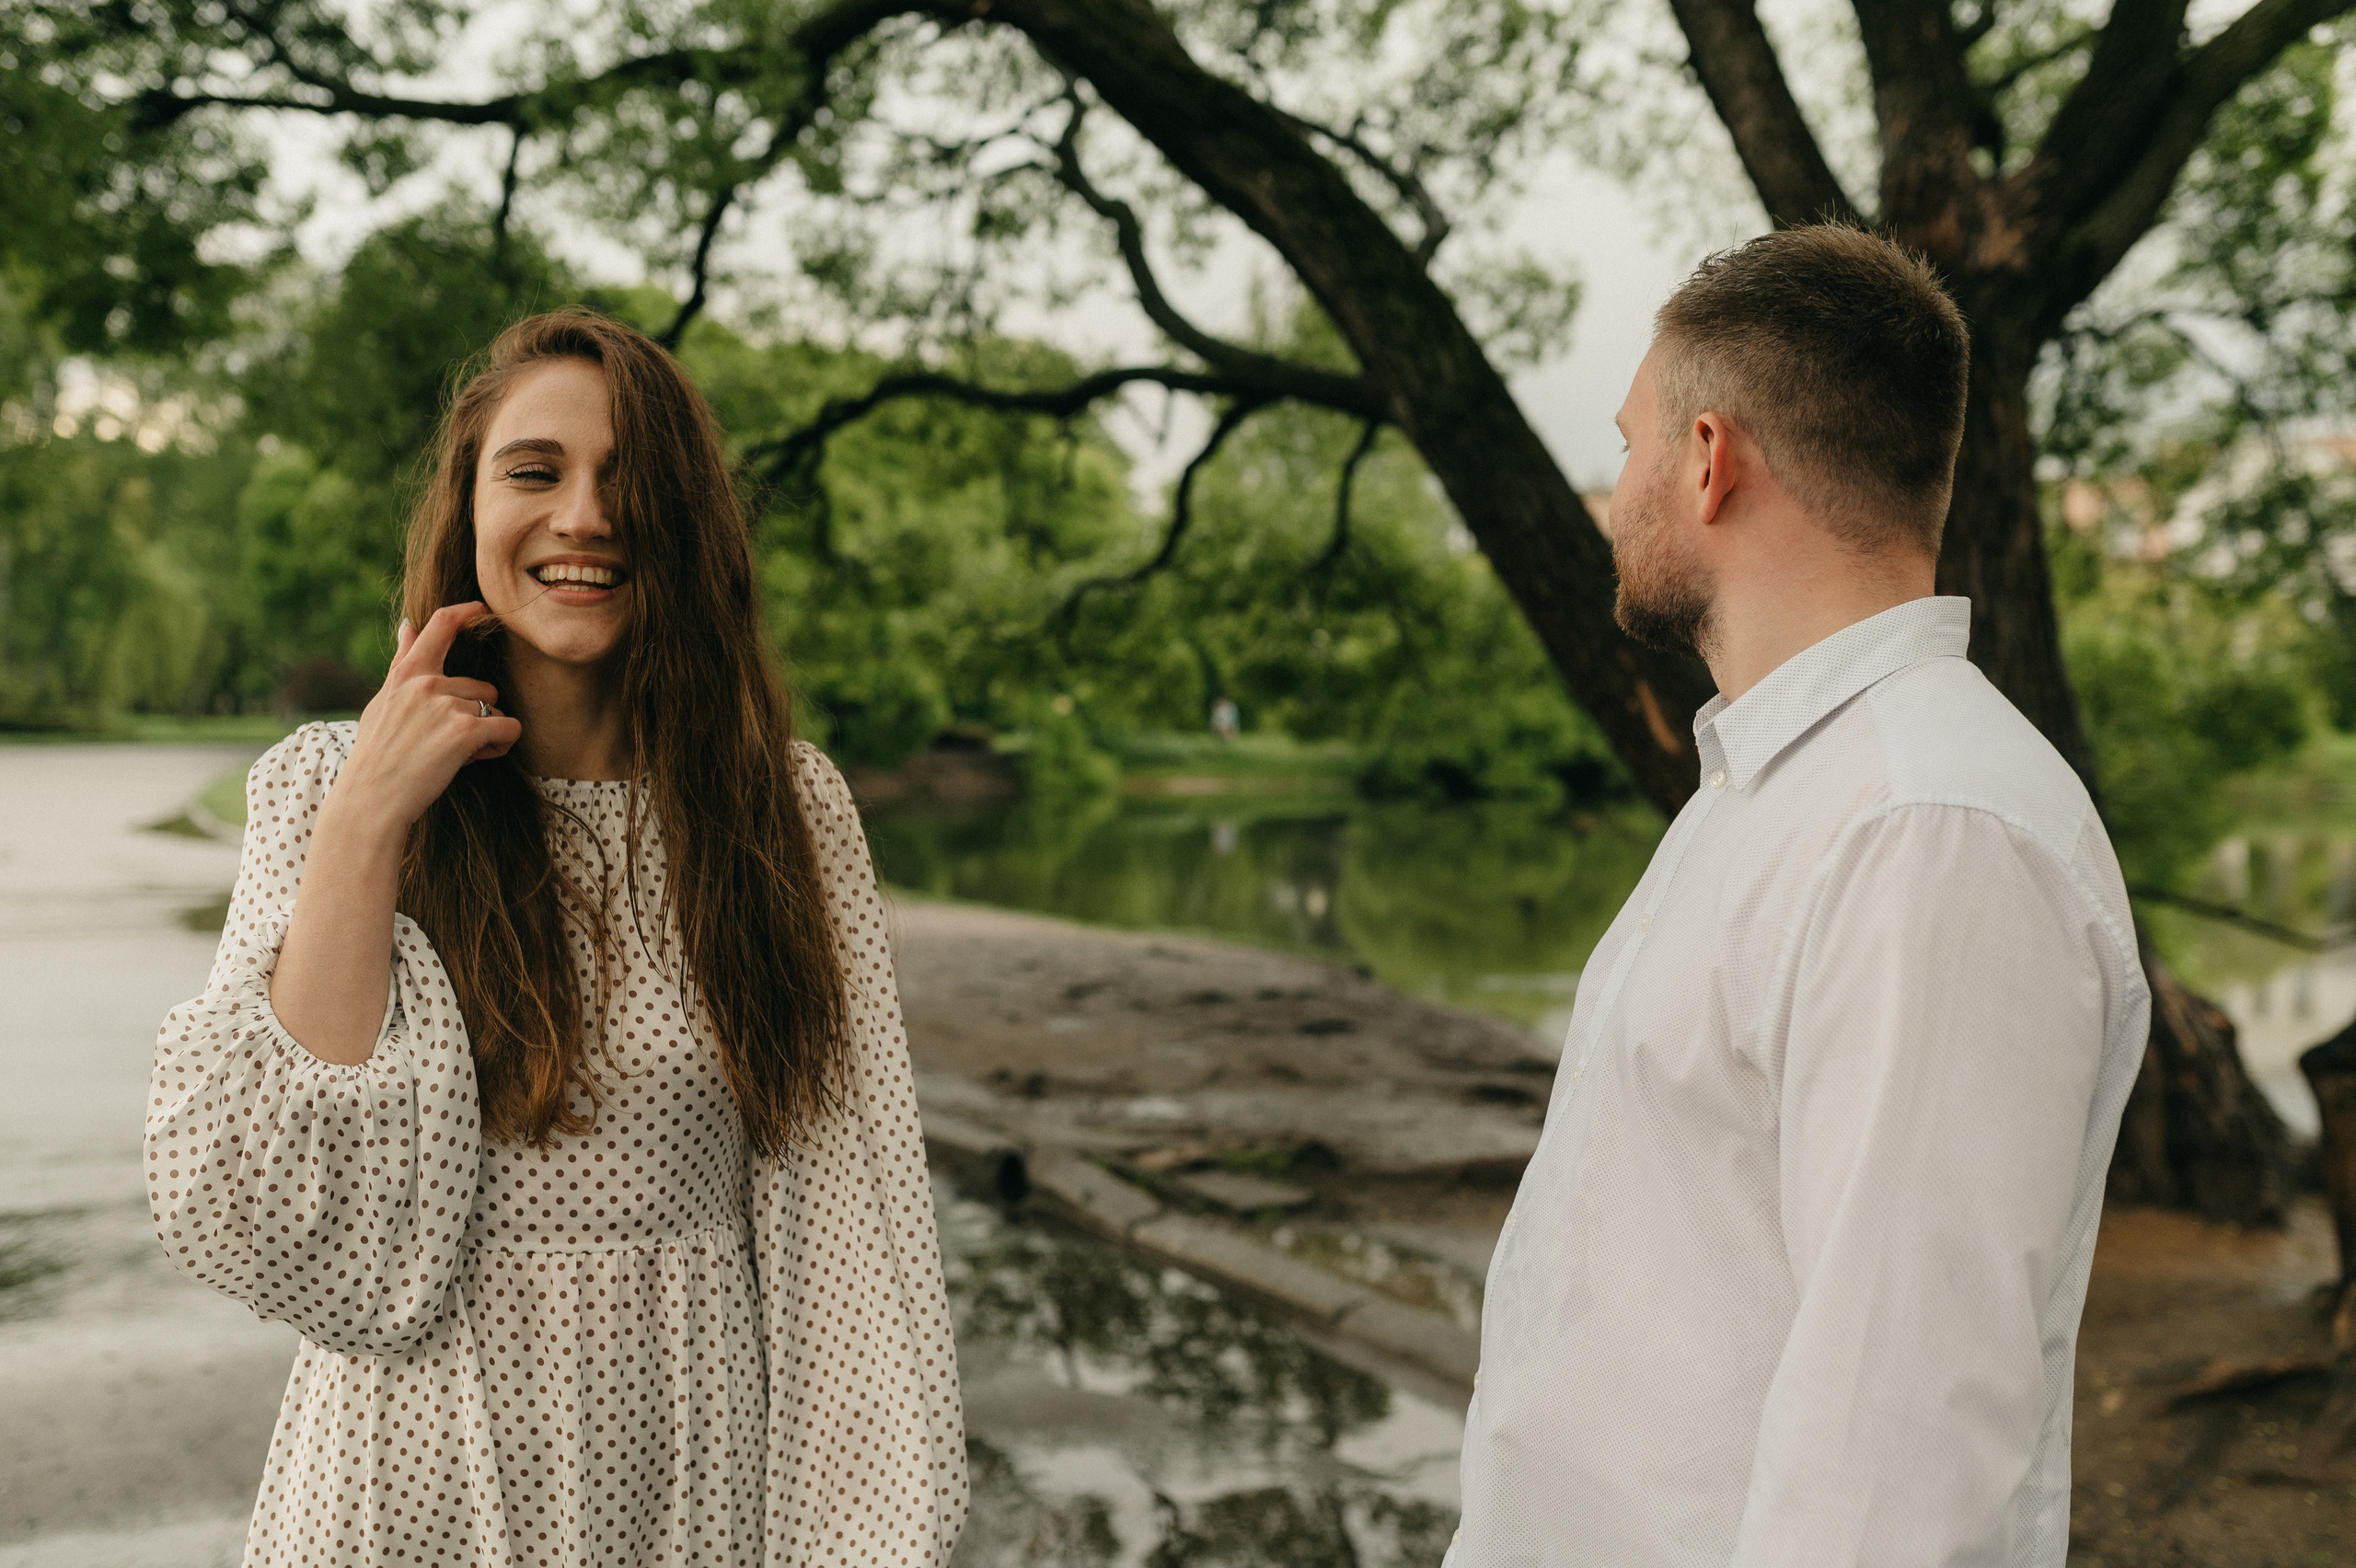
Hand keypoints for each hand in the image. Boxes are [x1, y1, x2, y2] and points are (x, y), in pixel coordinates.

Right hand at [328, 603, 524, 837]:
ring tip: (456, 754)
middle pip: (482, 687)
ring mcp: (445, 705)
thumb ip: (402, 664)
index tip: (483, 610)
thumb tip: (408, 625)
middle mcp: (426, 682)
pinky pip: (508, 729)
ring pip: (495, 710)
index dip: (466, 613)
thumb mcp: (382, 702)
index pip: (440, 626)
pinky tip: (478, 758)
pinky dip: (500, 745)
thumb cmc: (377, 756)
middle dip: (476, 715)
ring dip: (487, 733)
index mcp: (406, 674)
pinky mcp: (464, 730)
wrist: (370, 800)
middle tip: (449, 742)